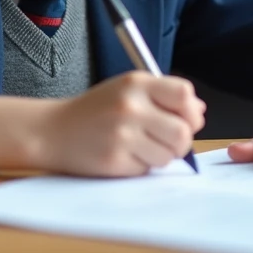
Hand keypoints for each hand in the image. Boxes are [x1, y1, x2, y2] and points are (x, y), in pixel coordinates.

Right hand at [39, 72, 205, 176]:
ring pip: (168, 155)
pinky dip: (141, 166)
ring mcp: (122, 134)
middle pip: (183, 131)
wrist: (52, 130)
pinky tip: (123, 155)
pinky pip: (148, 169)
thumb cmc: (95, 110)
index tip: (184, 118)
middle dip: (180, 141)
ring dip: (160, 156)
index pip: (184, 93)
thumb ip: (163, 97)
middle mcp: (130, 106)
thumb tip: (199, 111)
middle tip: (164, 140)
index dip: (190, 110)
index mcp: (136, 83)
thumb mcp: (127, 90)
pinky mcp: (115, 160)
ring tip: (139, 146)